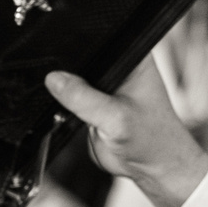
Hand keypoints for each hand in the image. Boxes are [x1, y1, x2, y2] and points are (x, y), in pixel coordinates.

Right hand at [46, 57, 207, 206]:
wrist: (152, 168)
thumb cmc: (152, 140)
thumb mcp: (116, 119)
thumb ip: (85, 99)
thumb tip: (55, 79)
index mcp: (132, 55)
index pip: (99, 38)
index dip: (79, 45)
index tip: (60, 58)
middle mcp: (118, 65)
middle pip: (82, 55)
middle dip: (70, 69)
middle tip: (66, 86)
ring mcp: (103, 84)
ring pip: (73, 76)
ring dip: (66, 88)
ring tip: (72, 103)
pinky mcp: (91, 101)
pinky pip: (69, 95)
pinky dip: (64, 103)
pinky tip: (66, 110)